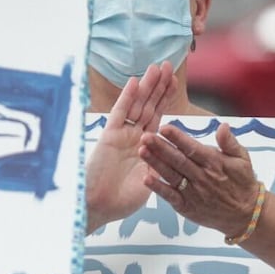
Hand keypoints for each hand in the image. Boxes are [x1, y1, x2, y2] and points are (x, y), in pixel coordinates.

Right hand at [85, 61, 177, 230]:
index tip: (174, 82)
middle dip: (158, 86)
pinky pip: (120, 113)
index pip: (158, 117)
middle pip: (149, 106)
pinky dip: (127, 97)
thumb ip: (162, 162)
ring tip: (156, 68)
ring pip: (137, 105)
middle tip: (168, 65)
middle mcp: (134, 137)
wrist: (99, 207)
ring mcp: (122, 135)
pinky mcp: (109, 136)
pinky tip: (134, 81)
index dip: (165, 99)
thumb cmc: (122, 200)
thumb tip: (175, 149)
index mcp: (146, 147)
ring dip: (147, 87)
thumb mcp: (151, 180)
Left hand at [141, 121, 260, 235]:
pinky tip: (146, 179)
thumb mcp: (243, 159)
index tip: (164, 127)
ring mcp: (193, 193)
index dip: (177, 138)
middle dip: (160, 147)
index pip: (192, 148)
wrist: (245, 214)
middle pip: (178, 160)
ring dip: (155, 163)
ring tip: (142, 151)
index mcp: (214, 163)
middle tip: (145, 136)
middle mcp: (202, 177)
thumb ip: (230, 142)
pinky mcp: (187, 207)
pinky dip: (158, 188)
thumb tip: (223, 126)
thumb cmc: (242, 182)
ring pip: (171, 175)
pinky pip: (170, 196)